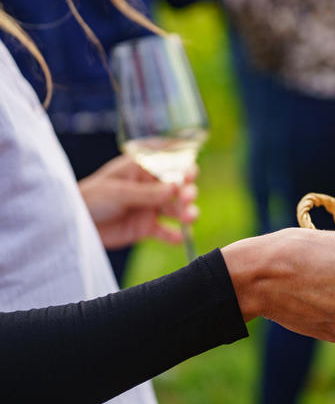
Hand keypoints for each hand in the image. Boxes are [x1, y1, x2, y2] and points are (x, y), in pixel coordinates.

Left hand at [79, 155, 197, 248]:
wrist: (75, 223)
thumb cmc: (91, 197)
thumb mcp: (118, 191)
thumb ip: (146, 192)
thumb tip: (174, 188)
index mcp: (142, 170)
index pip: (169, 166)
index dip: (182, 169)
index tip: (190, 174)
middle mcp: (151, 188)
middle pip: (177, 188)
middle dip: (186, 192)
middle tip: (186, 198)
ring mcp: (150, 208)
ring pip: (175, 209)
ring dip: (186, 212)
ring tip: (189, 217)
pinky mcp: (147, 228)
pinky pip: (165, 232)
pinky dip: (174, 235)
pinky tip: (180, 237)